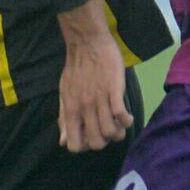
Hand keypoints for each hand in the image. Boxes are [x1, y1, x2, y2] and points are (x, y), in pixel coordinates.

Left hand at [56, 11, 134, 152]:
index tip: (92, 135)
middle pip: (97, 143)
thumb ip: (64, 119)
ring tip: (119, 123)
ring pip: (111, 132)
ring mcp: (99, 100)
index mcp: (70, 110)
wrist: (87, 43)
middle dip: (105, 141)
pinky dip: (127, 120)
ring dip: (119, 132)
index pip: (74, 145)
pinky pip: (121, 115)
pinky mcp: (114, 90)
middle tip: (108, 129)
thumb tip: (62, 142)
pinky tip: (126, 115)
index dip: (85, 146)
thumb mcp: (64, 94)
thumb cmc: (76, 69)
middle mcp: (83, 108)